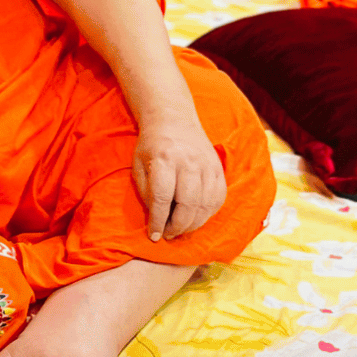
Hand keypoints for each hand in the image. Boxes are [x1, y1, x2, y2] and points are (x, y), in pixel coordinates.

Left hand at [132, 113, 226, 240]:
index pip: (162, 198)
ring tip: (181, 229)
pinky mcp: (218, 168)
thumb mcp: (138, 166)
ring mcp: (207, 164)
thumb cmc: (152, 146)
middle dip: (177, 226)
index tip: (154, 236)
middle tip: (168, 235)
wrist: (174, 120)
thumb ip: (147, 193)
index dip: (158, 221)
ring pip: (205, 204)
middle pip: (187, 204)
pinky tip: (196, 217)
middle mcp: (188, 161)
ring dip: (193, 224)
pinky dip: (208, 213)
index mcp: (164, 158)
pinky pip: (218, 198)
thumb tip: (158, 220)